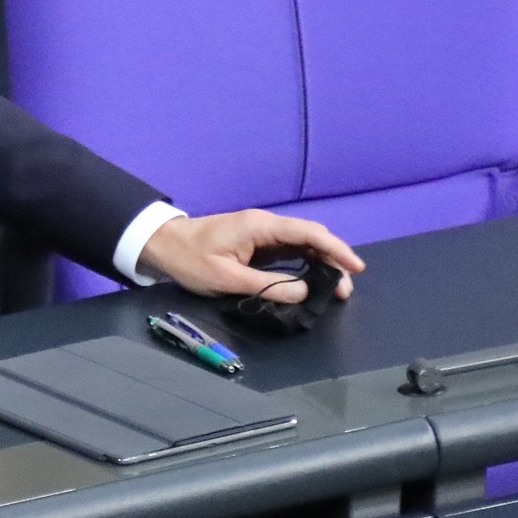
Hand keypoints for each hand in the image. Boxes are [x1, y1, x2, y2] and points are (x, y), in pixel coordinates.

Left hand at [137, 210, 364, 304]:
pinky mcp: (257, 245)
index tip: (354, 268)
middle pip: (310, 238)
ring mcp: (261, 234)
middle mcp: (265, 225)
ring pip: (302, 246)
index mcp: (260, 226)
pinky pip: (290, 252)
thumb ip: (268, 286)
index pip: (308, 233)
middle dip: (333, 261)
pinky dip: (306, 265)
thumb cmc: (189, 259)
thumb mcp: (227, 278)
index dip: (335, 249)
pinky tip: (314, 281)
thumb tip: (304, 291)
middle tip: (345, 290)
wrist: (163, 245)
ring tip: (335, 289)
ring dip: (322, 264)